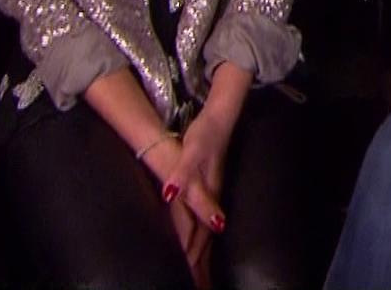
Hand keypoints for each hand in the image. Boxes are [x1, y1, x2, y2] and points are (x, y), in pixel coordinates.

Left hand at [148, 114, 232, 284]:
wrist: (221, 117)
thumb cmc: (205, 134)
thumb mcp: (190, 152)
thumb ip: (182, 175)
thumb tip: (169, 196)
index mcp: (206, 194)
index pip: (199, 232)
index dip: (192, 253)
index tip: (187, 274)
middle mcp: (212, 198)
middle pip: (205, 237)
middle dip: (200, 260)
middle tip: (196, 282)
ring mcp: (212, 193)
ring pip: (206, 230)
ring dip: (202, 251)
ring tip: (199, 271)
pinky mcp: (209, 187)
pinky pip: (204, 219)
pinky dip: (201, 234)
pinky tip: (199, 238)